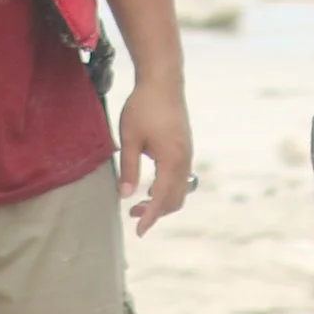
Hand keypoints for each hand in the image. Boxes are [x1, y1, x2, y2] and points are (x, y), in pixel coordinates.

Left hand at [118, 71, 193, 235]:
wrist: (163, 81)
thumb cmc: (144, 107)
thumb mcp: (130, 138)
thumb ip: (129, 168)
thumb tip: (126, 196)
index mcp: (171, 159)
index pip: (162, 198)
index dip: (151, 217)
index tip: (138, 232)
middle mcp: (184, 159)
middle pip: (175, 199)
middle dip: (156, 212)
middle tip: (132, 215)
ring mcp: (187, 153)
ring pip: (180, 189)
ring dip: (162, 201)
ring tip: (139, 202)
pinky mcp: (185, 147)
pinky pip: (181, 177)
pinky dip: (168, 189)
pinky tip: (151, 186)